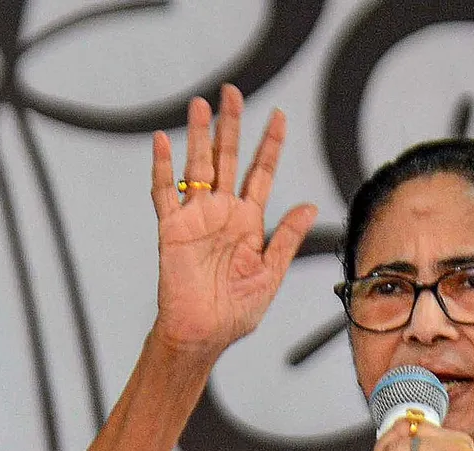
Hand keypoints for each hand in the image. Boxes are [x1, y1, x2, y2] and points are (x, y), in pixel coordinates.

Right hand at [149, 84, 317, 355]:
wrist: (203, 335)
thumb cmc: (237, 312)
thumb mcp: (270, 275)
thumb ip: (286, 238)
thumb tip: (310, 205)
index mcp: (250, 222)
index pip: (261, 173)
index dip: (270, 145)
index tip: (280, 115)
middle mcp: (223, 213)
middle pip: (228, 159)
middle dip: (231, 126)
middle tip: (232, 92)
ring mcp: (196, 218)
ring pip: (198, 167)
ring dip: (199, 136)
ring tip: (201, 105)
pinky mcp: (172, 229)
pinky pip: (165, 193)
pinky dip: (163, 167)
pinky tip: (163, 141)